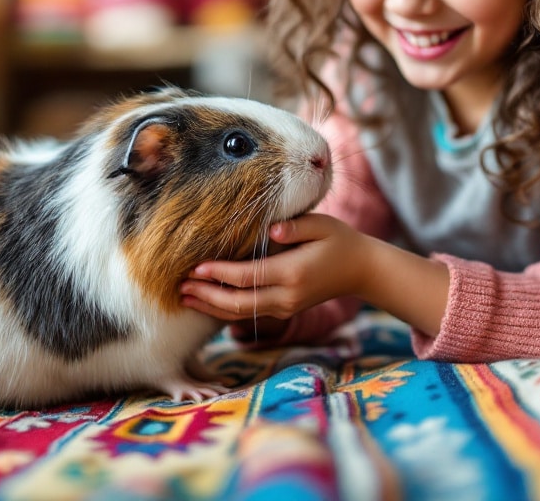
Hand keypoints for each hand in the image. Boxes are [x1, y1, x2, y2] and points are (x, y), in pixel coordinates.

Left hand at [179, 213, 370, 322]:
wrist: (360, 270)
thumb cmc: (339, 241)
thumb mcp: (322, 225)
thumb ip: (295, 227)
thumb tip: (270, 229)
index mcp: (293, 273)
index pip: (247, 277)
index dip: (220, 274)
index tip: (196, 267)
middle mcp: (286, 296)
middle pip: (238, 303)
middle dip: (207, 296)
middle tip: (180, 286)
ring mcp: (285, 307)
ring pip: (240, 314)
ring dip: (211, 307)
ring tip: (184, 297)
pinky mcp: (284, 310)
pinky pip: (249, 314)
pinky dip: (225, 310)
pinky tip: (207, 303)